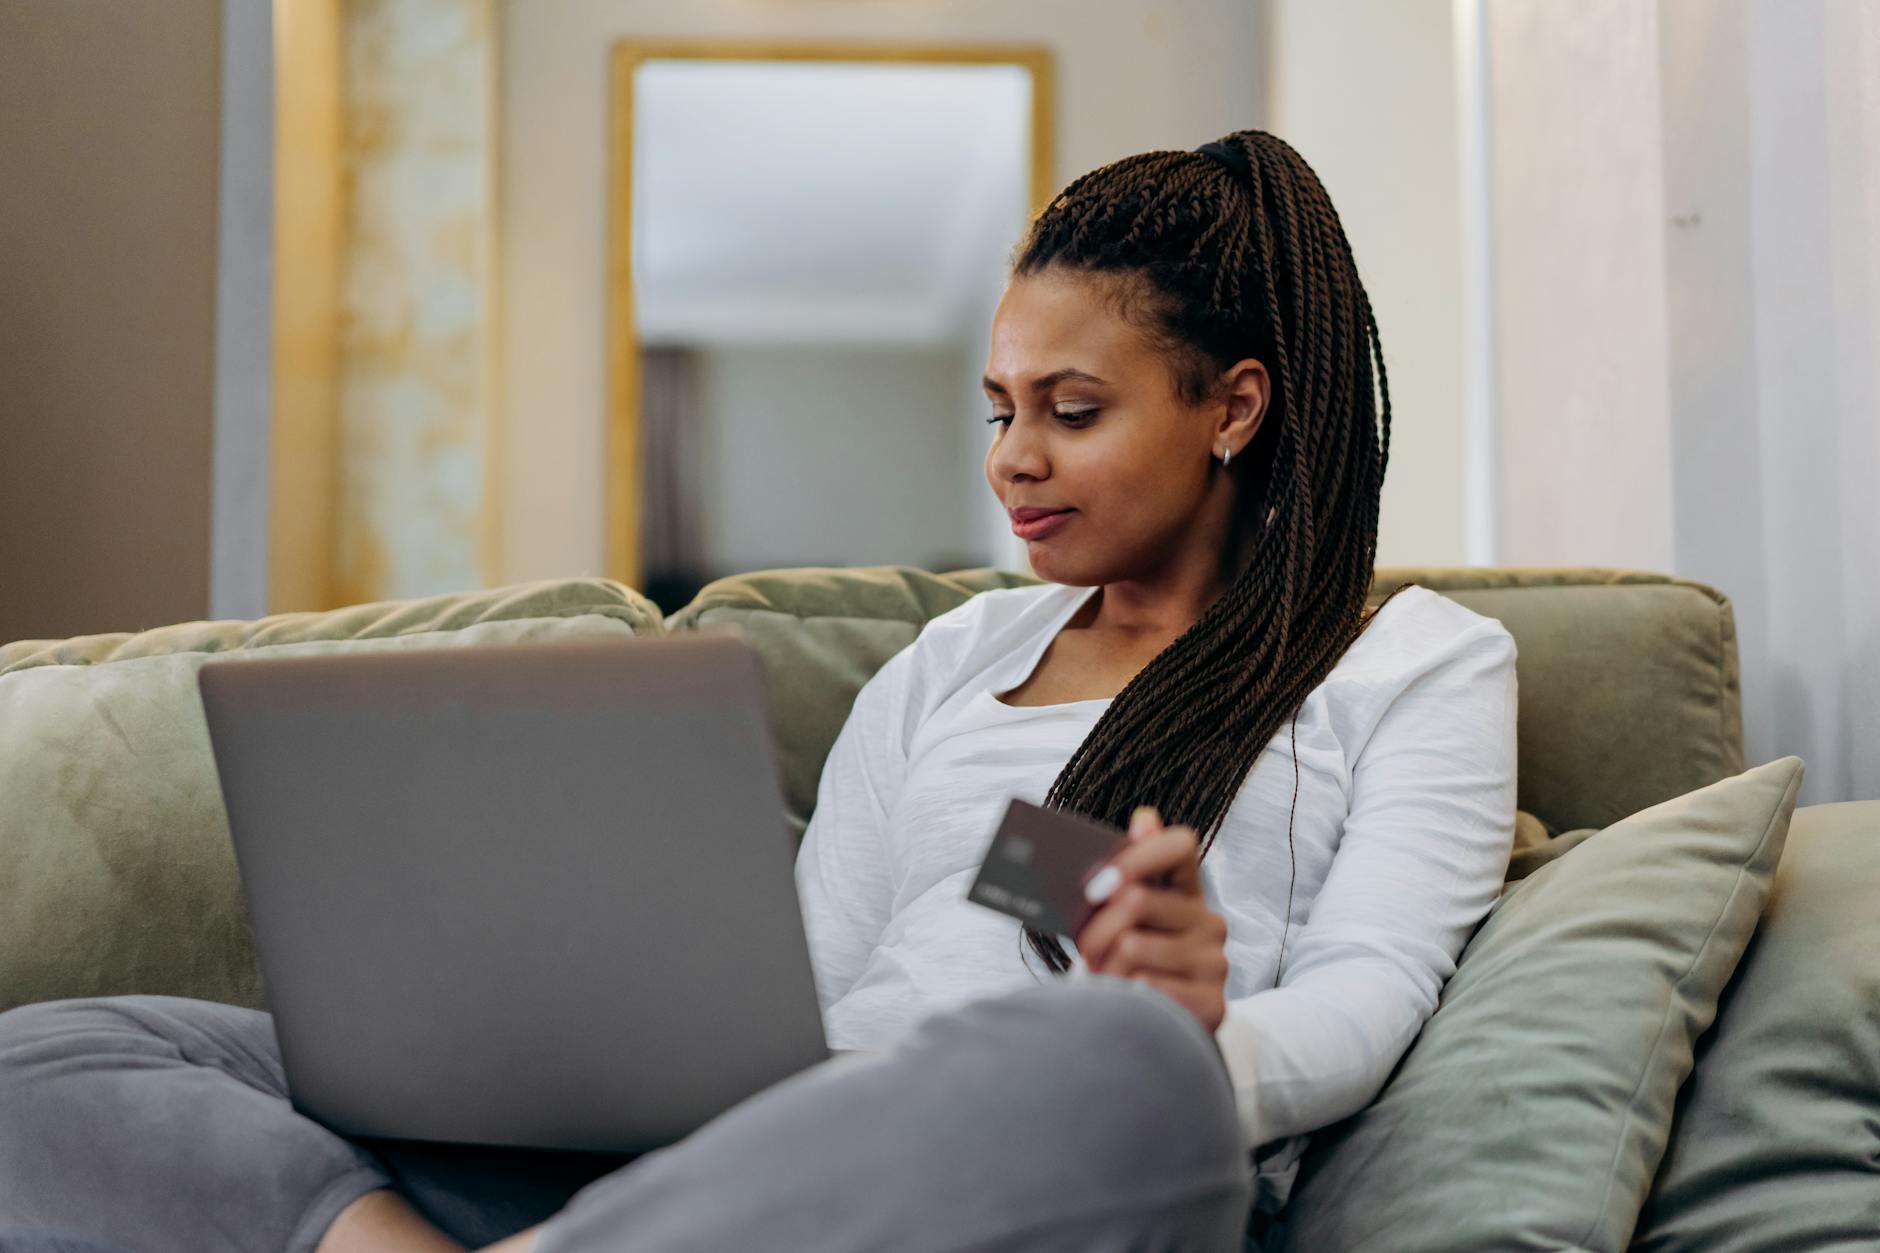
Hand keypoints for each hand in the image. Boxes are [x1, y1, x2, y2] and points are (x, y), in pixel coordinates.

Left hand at [1074, 806, 1230, 1031]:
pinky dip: (1125, 995)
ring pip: (1133, 947)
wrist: (1159, 1031)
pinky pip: (1147, 987)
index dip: (1137, 854)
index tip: (1099, 880)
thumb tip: (1145, 817)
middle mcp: (1209, 922)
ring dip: (1104, 967)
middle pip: (1137, 900)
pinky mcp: (1213, 1003)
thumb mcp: (1123, 922)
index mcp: (1187, 891)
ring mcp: (1216, 963)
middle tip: (1085, 948)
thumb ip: (1124, 876)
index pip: (1179, 845)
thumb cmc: (1129, 965)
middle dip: (1096, 927)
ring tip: (1103, 978)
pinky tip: (1126, 1000)